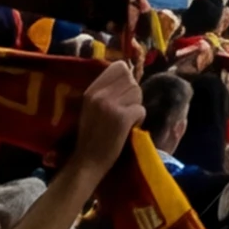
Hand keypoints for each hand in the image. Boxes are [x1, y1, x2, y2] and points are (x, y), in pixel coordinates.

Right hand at [57, 57, 141, 182]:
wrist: (87, 161)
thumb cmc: (90, 136)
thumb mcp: (90, 107)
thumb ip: (105, 92)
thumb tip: (128, 76)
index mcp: (91, 90)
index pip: (119, 67)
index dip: (127, 78)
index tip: (124, 92)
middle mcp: (100, 94)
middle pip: (132, 81)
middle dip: (133, 95)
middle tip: (125, 110)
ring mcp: (111, 105)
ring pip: (138, 93)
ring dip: (136, 107)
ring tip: (126, 120)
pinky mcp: (122, 118)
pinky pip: (141, 110)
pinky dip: (139, 120)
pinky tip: (129, 128)